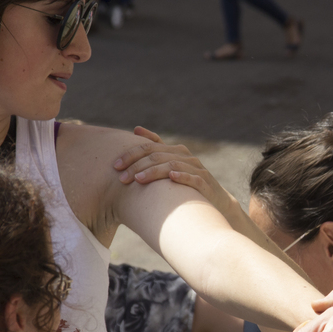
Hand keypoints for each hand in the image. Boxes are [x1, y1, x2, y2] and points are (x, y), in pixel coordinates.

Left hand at [113, 126, 238, 214]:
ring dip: (153, 172)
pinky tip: (171, 178)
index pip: (149, 147)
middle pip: (157, 156)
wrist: (217, 202)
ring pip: (172, 165)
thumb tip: (135, 128)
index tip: (115, 165)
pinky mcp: (205, 182)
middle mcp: (185, 157)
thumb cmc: (186, 186)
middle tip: (121, 177)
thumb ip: (156, 151)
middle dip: (137, 166)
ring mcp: (196, 169)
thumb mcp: (171, 167)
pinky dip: (182, 176)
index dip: (131, 154)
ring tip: (138, 180)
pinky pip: (193, 177)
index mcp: (175, 151)